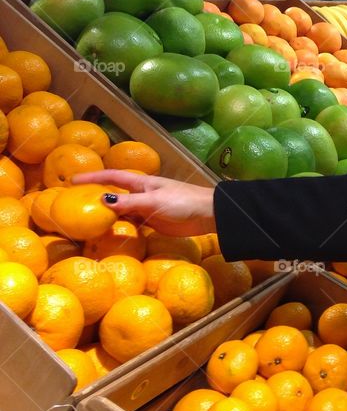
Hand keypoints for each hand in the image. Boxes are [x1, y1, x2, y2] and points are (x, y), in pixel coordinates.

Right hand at [71, 170, 215, 236]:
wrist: (208, 214)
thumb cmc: (182, 201)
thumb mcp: (154, 201)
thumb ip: (129, 202)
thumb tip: (102, 199)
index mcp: (142, 183)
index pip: (113, 177)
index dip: (94, 177)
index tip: (73, 180)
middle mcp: (142, 194)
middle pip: (115, 193)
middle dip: (96, 195)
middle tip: (74, 202)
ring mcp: (147, 208)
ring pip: (122, 210)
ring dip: (107, 214)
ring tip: (86, 220)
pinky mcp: (153, 222)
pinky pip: (132, 223)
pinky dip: (120, 226)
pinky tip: (109, 233)